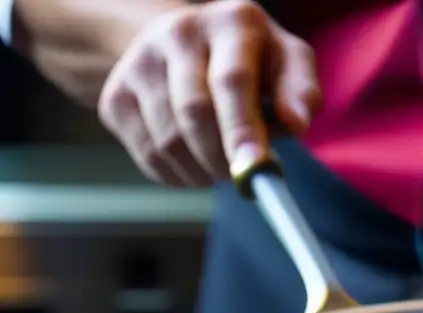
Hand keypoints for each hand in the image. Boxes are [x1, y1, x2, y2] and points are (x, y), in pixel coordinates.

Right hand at [97, 0, 321, 186]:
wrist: (193, 47)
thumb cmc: (256, 62)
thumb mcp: (289, 63)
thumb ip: (301, 91)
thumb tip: (297, 123)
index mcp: (230, 22)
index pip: (232, 81)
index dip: (242, 129)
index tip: (255, 168)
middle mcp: (178, 32)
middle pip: (194, 113)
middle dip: (224, 159)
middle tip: (246, 176)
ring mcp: (139, 62)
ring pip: (169, 141)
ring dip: (204, 171)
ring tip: (224, 164)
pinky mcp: (116, 95)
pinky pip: (149, 156)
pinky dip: (180, 175)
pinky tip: (198, 162)